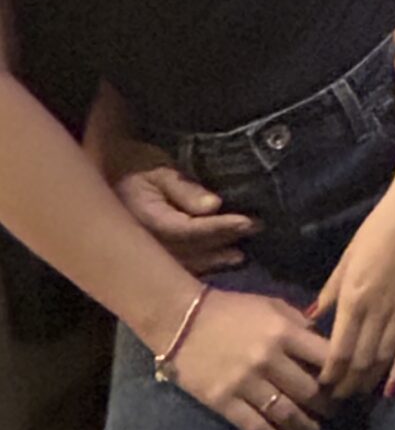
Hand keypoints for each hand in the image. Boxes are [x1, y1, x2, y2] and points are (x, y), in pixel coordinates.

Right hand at [98, 136, 257, 274]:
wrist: (104, 173)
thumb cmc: (134, 162)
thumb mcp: (158, 168)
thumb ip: (184, 188)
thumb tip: (213, 206)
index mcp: (143, 219)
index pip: (187, 230)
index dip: (219, 227)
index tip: (248, 221)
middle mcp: (141, 242)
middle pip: (189, 250)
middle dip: (223, 242)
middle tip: (255, 231)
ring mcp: (142, 252)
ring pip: (183, 264)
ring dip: (214, 260)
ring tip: (241, 254)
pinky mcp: (145, 255)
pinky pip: (175, 267)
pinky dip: (199, 266)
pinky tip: (218, 264)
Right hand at [169, 287, 331, 429]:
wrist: (181, 319)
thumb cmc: (231, 309)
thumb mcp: (271, 305)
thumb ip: (299, 323)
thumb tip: (323, 344)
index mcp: (283, 332)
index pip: (324, 357)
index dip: (341, 373)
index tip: (348, 383)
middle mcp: (268, 359)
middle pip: (309, 391)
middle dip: (327, 405)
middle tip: (336, 412)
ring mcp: (245, 383)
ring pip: (286, 413)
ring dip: (306, 426)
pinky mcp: (224, 401)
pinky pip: (255, 427)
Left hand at [308, 185, 394, 398]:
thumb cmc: (378, 229)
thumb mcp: (347, 258)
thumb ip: (330, 291)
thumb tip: (310, 319)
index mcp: (353, 297)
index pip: (337, 348)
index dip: (329, 373)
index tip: (321, 387)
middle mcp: (376, 310)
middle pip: (359, 359)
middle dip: (346, 384)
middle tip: (337, 401)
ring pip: (382, 357)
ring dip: (368, 381)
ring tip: (357, 397)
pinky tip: (391, 390)